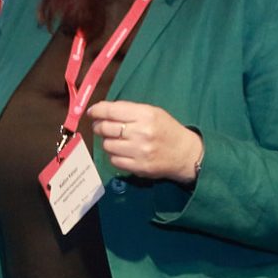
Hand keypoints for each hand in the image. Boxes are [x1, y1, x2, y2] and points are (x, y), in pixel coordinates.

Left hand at [88, 100, 202, 182]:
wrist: (185, 154)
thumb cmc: (166, 129)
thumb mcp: (152, 112)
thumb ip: (128, 110)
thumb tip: (101, 111)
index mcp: (145, 115)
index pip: (111, 111)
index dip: (97, 111)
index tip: (92, 112)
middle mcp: (141, 132)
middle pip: (105, 128)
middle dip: (98, 126)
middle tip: (100, 126)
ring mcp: (139, 151)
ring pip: (107, 145)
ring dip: (107, 141)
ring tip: (114, 139)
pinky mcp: (138, 167)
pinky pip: (114, 160)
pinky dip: (114, 155)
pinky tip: (121, 151)